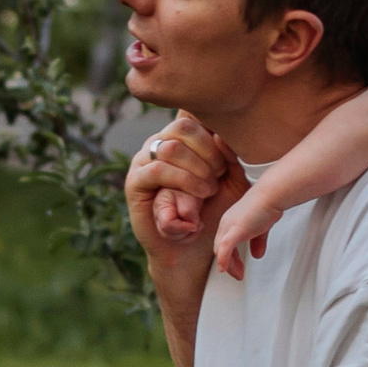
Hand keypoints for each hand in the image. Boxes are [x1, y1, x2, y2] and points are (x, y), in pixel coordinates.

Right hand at [124, 113, 240, 255]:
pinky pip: (157, 170)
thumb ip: (230, 154)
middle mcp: (159, 142)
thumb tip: (219, 134)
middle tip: (218, 177)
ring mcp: (143, 160)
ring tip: (209, 190)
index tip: (226, 163)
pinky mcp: (134, 182)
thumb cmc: (215, 212)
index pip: (194, 115)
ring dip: (196, 170)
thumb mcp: (232, 180)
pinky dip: (182, 181)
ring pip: (170, 148)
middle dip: (208, 153)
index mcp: (181, 137)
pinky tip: (198, 196)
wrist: (193, 250)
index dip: (215, 135)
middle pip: (182, 127)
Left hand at [211, 184, 279, 278]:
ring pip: (222, 251)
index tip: (237, 266)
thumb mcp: (261, 228)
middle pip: (220, 249)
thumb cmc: (267, 205)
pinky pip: (225, 248)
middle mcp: (226, 224)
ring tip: (238, 274)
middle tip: (238, 274)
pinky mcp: (235, 230)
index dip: (229, 257)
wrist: (271, 195)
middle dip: (230, 264)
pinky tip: (224, 269)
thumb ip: (257, 241)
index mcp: (230, 222)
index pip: (223, 243)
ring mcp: (229, 226)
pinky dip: (224, 260)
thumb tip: (257, 254)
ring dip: (230, 265)